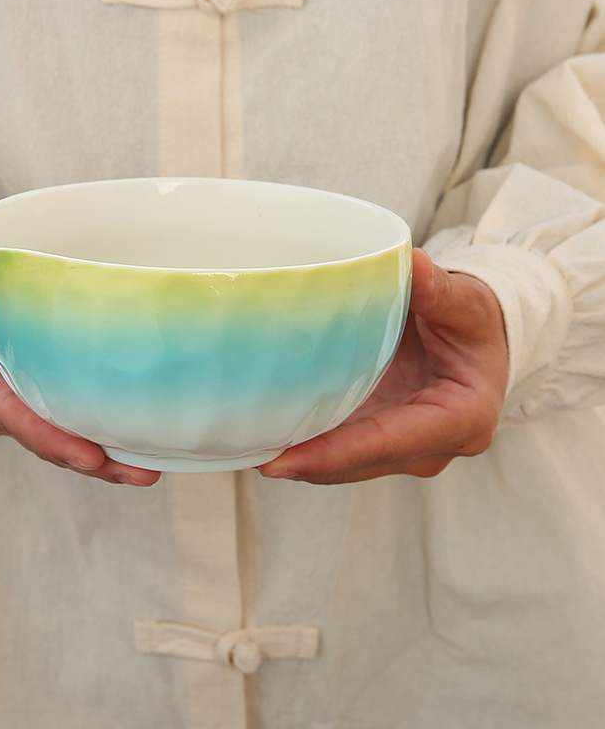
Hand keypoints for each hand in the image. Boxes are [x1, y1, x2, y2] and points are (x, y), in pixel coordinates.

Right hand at [0, 243, 160, 485]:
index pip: (6, 412)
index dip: (47, 437)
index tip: (87, 455)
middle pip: (41, 439)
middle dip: (89, 460)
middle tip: (139, 474)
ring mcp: (13, 401)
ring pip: (60, 437)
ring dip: (105, 457)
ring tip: (150, 470)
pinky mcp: (35, 393)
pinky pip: (69, 417)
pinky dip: (104, 430)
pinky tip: (145, 440)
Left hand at [259, 248, 508, 483]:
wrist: (482, 340)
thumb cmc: (477, 322)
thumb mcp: (468, 302)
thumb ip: (442, 289)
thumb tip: (412, 265)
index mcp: (463, 418)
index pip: (390, 441)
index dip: (336, 454)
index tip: (284, 462)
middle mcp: (432, 446)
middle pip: (360, 461)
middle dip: (306, 463)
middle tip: (247, 453)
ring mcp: (403, 448)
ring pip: (345, 463)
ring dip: (299, 457)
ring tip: (245, 445)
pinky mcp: (380, 438)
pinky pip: (340, 447)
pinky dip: (306, 441)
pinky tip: (264, 429)